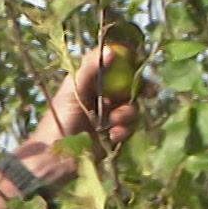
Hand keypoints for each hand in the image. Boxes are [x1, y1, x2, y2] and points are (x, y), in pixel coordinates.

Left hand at [21, 46, 150, 177]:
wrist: (56, 158)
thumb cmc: (59, 120)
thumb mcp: (73, 90)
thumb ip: (90, 68)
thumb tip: (111, 50)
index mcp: (90, 83)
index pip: (114, 68)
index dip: (129, 65)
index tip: (140, 65)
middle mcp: (100, 97)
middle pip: (129, 88)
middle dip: (139, 91)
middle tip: (151, 91)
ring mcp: (108, 117)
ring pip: (132, 108)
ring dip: (127, 114)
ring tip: (113, 122)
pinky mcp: (113, 136)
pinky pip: (130, 128)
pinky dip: (124, 131)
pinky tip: (112, 136)